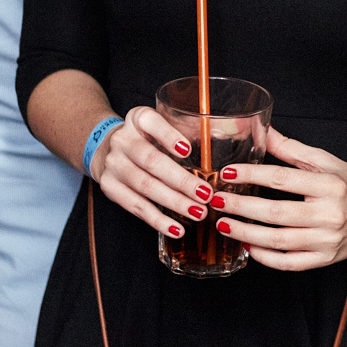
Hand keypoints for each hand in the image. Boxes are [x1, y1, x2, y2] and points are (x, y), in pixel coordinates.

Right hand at [90, 105, 218, 237]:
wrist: (107, 149)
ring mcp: (113, 164)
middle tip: (206, 194)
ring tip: (198, 213)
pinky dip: (157, 220)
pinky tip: (177, 228)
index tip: (188, 150)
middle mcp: (122, 139)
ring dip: (173, 202)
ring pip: (144, 186)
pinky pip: (135, 206)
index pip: (150, 121)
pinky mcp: (110, 187)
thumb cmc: (149, 138)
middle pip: (151, 160)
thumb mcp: (164, 124)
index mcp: (138, 118)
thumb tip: (239, 132)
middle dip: (180, 180)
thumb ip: (191, 128)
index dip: (168, 136)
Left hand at [211, 128, 346, 270]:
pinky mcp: (324, 259)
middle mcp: (330, 214)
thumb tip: (262, 130)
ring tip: (223, 223)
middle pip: (276, 213)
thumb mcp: (326, 161)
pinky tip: (247, 247)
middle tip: (215, 200)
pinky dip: (265, 257)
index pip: (283, 179)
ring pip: (278, 240)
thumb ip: (291, 149)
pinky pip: (288, 262)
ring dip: (245, 233)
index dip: (252, 175)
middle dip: (240, 206)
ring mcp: (327, 240)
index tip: (227, 172)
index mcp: (330, 185)